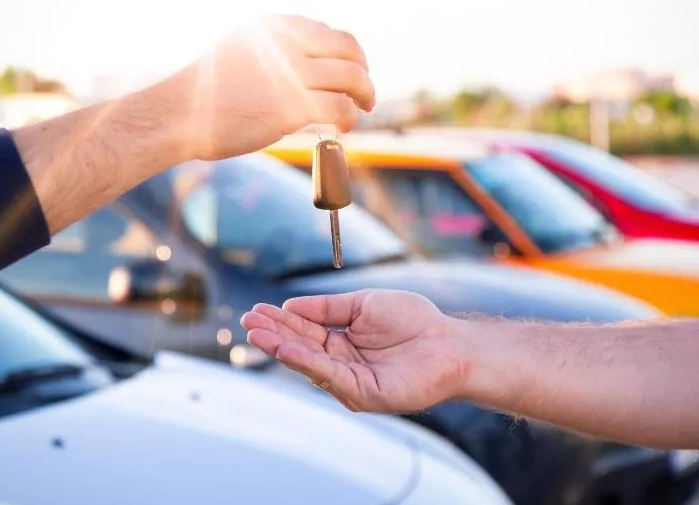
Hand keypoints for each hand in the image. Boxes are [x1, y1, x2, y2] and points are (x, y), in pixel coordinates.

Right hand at [155, 14, 374, 160]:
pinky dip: (350, 117)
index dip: (347, 54)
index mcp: (275, 26)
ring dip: (365, 94)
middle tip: (365, 92)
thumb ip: (275, 54)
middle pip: (348, 48)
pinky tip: (346, 126)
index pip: (328, 33)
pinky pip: (340, 107)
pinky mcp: (293, 105)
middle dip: (363, 70)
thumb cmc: (204, 93)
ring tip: (363, 109)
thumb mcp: (241, 52)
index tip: (350, 71)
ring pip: (352, 77)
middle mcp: (287, 41)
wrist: (178, 115)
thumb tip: (309, 70)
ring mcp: (292, 71)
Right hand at [240, 289, 469, 412]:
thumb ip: (327, 308)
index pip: (304, 329)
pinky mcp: (362, 394)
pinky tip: (287, 347)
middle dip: (273, 334)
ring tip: (257, 333)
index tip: (257, 310)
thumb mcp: (363, 304)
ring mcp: (351, 380)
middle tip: (248, 321)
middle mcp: (342, 362)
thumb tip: (290, 305)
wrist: (451, 343)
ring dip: (281, 348)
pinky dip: (306, 361)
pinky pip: (329, 375)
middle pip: (301, 347)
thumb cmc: (415, 321)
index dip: (281, 320)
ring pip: (309, 363)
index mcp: (342, 340)